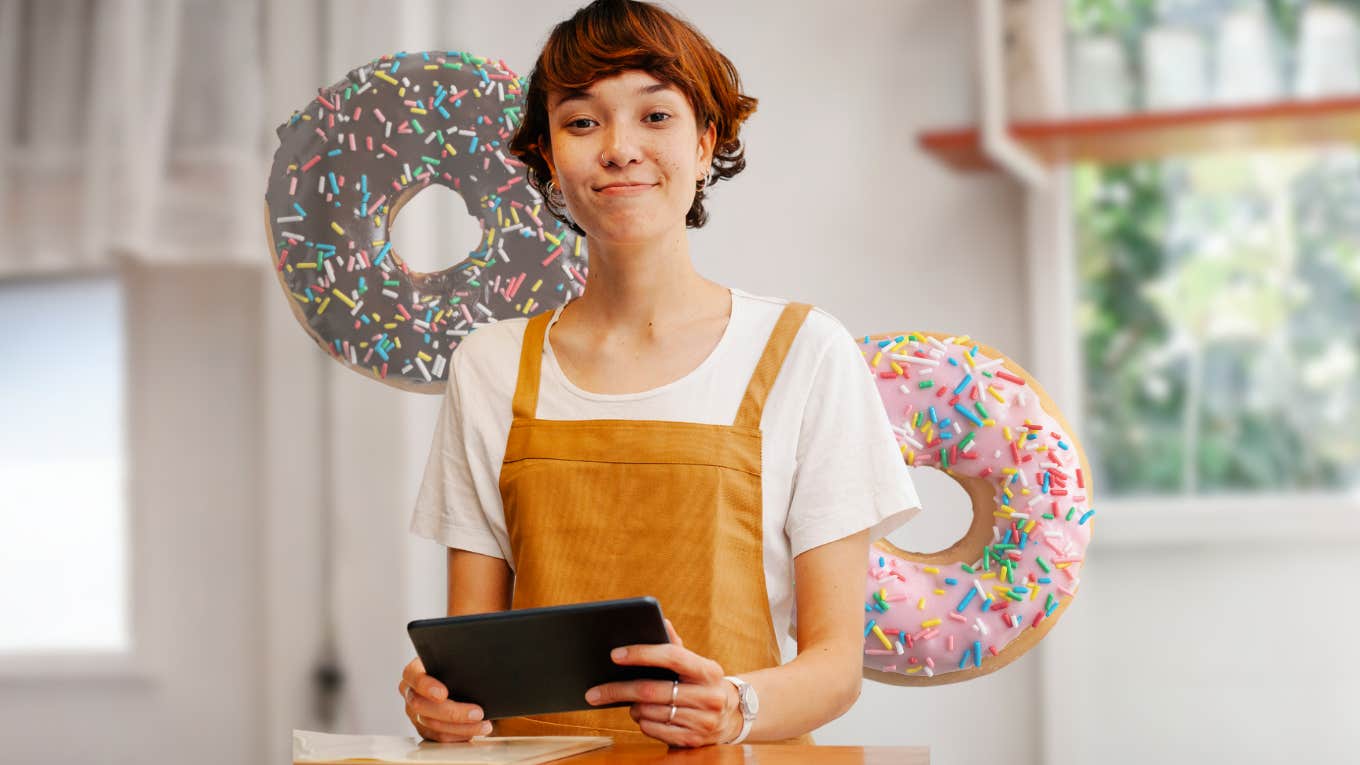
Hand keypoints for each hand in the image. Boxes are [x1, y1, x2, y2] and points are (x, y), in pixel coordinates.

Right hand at [399, 656, 492, 741]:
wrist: (458, 680)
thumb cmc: (456, 667)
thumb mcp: (454, 660)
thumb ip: (457, 664)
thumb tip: (475, 670)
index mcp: (414, 672)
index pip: (413, 676)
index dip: (426, 686)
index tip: (443, 694)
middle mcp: (410, 693)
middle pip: (422, 706)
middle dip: (452, 712)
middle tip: (477, 713)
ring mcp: (415, 713)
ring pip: (432, 725)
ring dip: (462, 727)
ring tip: (484, 724)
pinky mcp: (424, 729)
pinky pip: (438, 737)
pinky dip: (458, 736)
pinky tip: (475, 731)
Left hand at [585, 618, 742, 747]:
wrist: (732, 717)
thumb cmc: (703, 684)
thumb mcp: (696, 664)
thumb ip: (676, 646)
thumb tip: (662, 622)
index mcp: (708, 670)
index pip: (672, 656)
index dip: (642, 653)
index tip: (615, 654)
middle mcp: (709, 697)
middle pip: (651, 690)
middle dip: (618, 690)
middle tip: (594, 691)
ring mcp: (702, 721)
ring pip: (649, 712)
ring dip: (632, 707)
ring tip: (628, 701)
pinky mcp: (692, 740)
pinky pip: (654, 730)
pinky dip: (642, 722)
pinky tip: (642, 715)